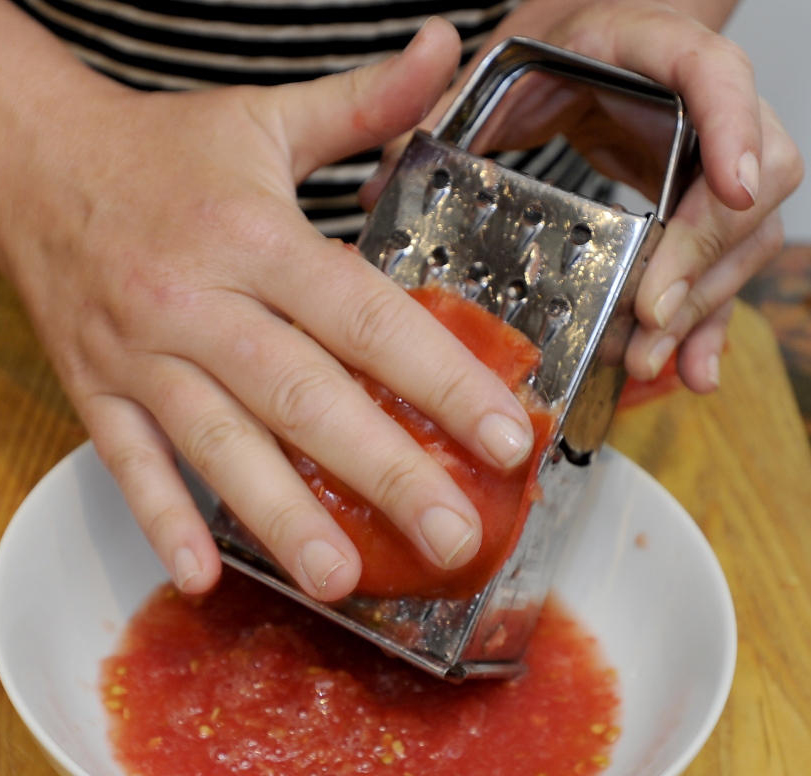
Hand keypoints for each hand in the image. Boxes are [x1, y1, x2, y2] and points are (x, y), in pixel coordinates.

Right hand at [0, 17, 539, 601]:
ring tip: (342, 579)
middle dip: (385, 472)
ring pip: (220, 444)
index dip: (441, 378)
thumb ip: (363, 105)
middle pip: (305, 398)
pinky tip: (204, 575)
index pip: (365, 317)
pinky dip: (164, 517)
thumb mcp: (265, 117)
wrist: (30, 161)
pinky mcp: (96, 391)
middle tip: (453, 537)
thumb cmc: (161, 152)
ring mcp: (141, 355)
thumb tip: (440, 49)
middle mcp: (200, 303)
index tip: (504, 436)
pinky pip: (128, 463)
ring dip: (282, 516)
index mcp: (256, 238)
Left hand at [362, 0, 803, 393]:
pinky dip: (706, 324)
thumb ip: (450, 112)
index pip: (717, 75)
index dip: (735, 128)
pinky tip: (690, 368)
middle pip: (745, 183)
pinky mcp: (698, 218)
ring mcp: (707, 167)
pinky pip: (722, 273)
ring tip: (648, 356)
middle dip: (702, 259)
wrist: (581, 60)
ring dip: (700, 308)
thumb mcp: (501, 73)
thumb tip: (384, 180)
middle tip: (651, 316)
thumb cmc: (550, 60)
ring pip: (743, 240)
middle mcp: (698, 110)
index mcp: (652, 52)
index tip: (732, 187)